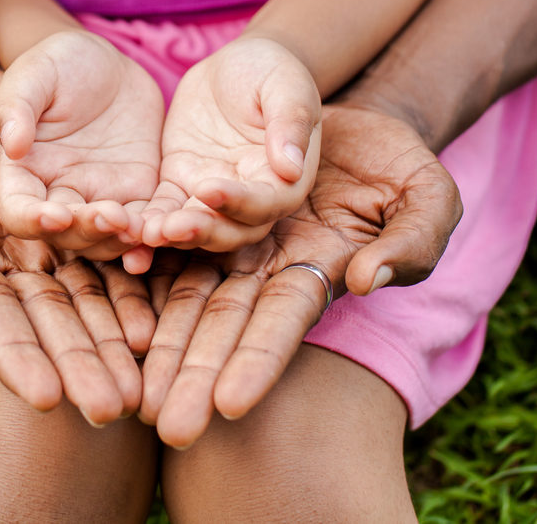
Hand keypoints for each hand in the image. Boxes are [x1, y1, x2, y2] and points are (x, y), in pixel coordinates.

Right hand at [0, 30, 163, 263]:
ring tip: (141, 227)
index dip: (33, 221)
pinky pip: (145, 223)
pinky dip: (153, 235)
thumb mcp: (35, 73)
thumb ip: (17, 106)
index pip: (19, 211)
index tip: (55, 216)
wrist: (110, 64)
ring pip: (106, 238)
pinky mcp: (138, 194)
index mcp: (25, 172)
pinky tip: (168, 232)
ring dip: (121, 240)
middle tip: (113, 216)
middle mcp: (59, 193)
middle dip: (88, 231)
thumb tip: (11, 145)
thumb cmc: (61, 63)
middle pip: (67, 234)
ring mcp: (100, 198)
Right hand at [0, 63, 156, 424]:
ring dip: (112, 341)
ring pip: (86, 296)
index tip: (46, 398)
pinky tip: (158, 319)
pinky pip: (109, 251)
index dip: (16, 356)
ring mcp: (43, 241)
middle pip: (47, 320)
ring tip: (143, 382)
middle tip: (112, 408)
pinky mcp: (77, 212)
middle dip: (78, 365)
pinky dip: (132, 284)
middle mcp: (4, 261)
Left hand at [138, 37, 321, 258]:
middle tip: (171, 227)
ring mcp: (212, 194)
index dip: (239, 202)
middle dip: (202, 231)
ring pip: (196, 227)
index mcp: (284, 179)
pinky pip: (165, 208)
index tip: (209, 188)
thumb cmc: (272, 72)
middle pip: (231, 230)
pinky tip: (129, 226)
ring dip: (173, 235)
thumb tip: (292, 167)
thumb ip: (289, 123)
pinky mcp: (180, 184)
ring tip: (146, 232)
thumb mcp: (286, 87)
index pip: (266, 203)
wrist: (238, 65)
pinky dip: (150, 220)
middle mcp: (251, 197)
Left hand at [139, 102, 462, 446]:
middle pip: (224, 323)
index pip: (284, 321)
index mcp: (318, 267)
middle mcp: (266, 264)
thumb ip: (412, 240)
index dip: (259, 361)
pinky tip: (109, 293)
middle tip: (166, 425)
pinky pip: (161, 235)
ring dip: (158, 337)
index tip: (230, 407)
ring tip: (129, 378)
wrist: (340, 110)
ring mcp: (227, 238)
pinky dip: (137, 262)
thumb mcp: (427, 194)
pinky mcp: (194, 203)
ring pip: (184, 290)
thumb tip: (369, 280)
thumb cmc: (395, 157)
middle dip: (197, 373)